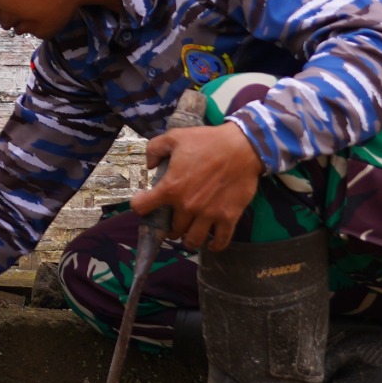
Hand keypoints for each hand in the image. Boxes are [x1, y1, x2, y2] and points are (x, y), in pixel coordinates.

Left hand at [131, 121, 264, 252]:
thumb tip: (149, 165)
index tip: (144, 202)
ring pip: (193, 240)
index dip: (139, 205)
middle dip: (169, 227)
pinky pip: (220, 241)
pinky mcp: (229, 217)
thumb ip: (154, 149)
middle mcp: (187, 205)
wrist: (241, 147)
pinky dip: (214, 246)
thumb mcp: (174, 137)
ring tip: (189, 235)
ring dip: (188, 240)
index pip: (142, 207)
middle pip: (172, 229)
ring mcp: (209, 214)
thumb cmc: (207, 141)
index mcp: (171, 187)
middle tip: (173, 221)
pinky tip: (211, 243)